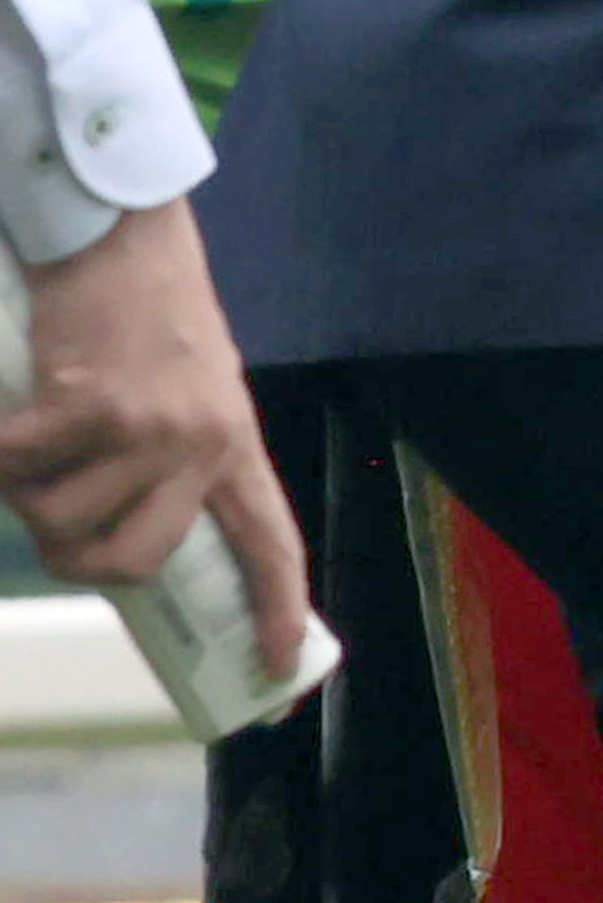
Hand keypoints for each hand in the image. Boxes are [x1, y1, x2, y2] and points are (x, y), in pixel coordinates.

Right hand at [0, 201, 314, 678]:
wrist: (123, 232)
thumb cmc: (147, 317)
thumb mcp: (188, 392)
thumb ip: (172, 461)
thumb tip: (114, 544)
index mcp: (233, 444)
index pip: (269, 541)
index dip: (275, 609)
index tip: (273, 669)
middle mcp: (200, 442)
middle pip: (129, 562)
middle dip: (74, 557)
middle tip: (54, 515)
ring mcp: (145, 426)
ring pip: (57, 519)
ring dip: (25, 491)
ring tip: (39, 436)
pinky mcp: (85, 405)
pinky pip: (12, 468)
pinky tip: (4, 422)